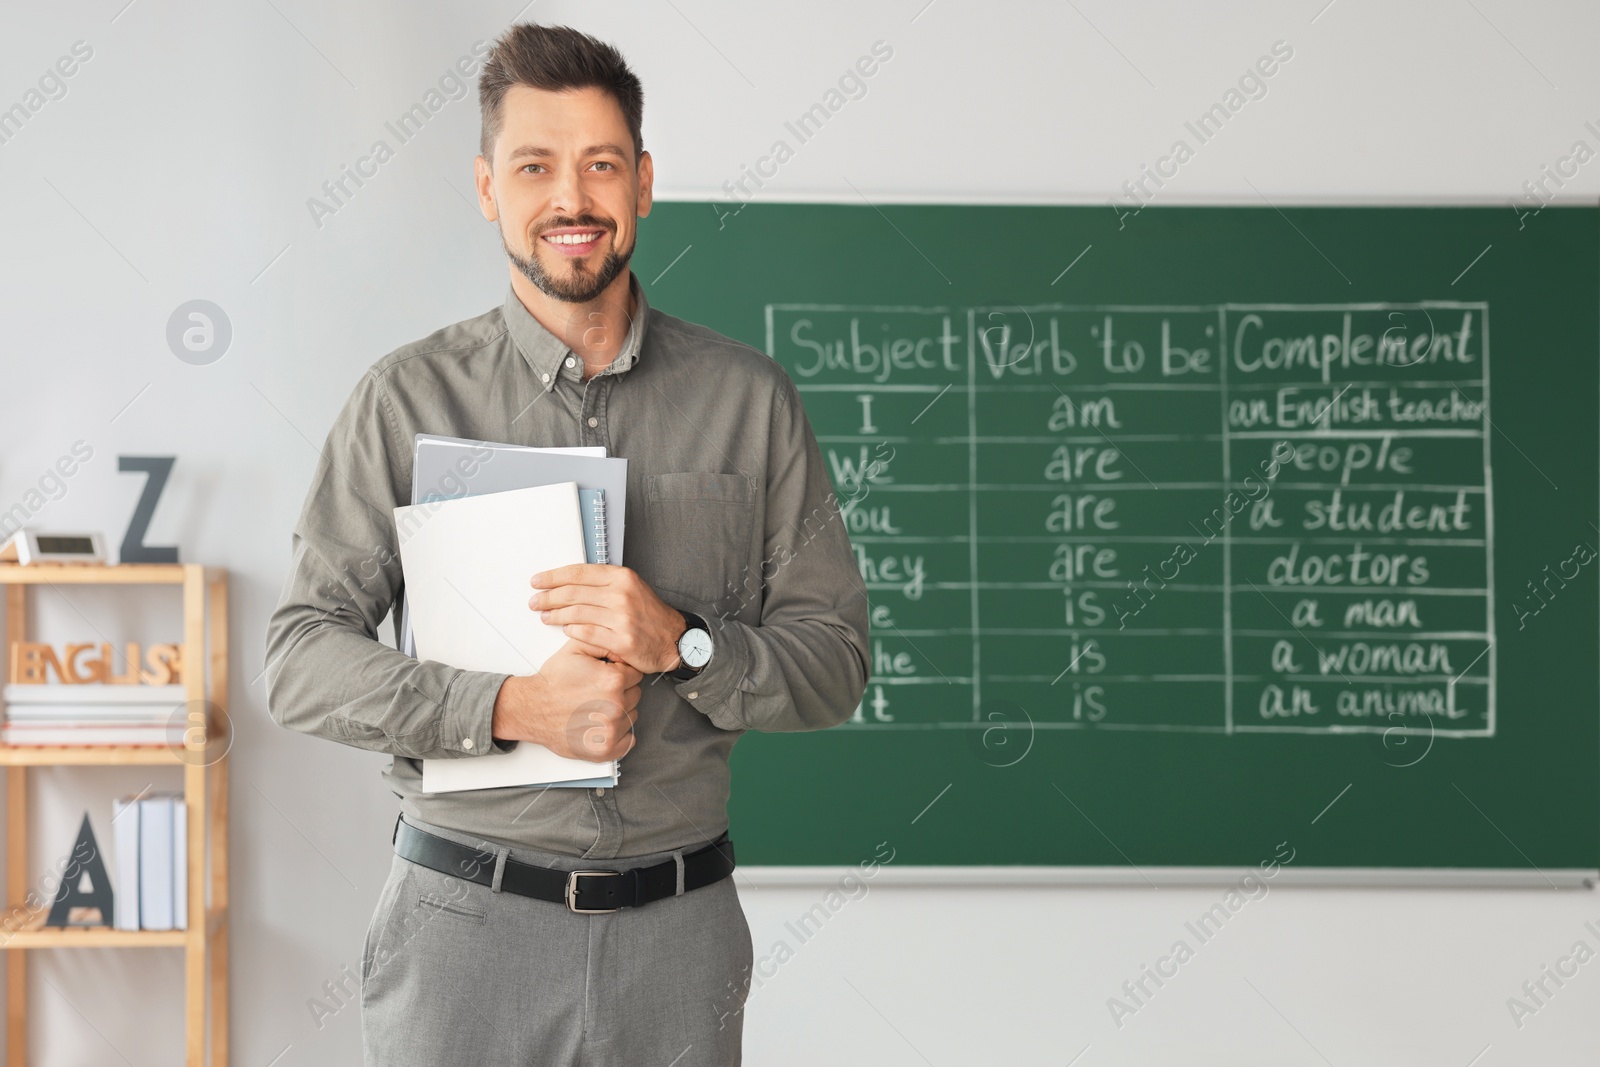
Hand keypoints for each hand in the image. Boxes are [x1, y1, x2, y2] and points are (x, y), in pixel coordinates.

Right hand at [491, 637, 641, 761]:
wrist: (532, 708)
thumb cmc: (553, 682)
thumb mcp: (576, 649)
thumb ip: (603, 641)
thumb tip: (622, 644)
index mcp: (613, 680)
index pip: (635, 674)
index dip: (620, 673)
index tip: (605, 677)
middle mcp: (616, 706)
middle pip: (635, 694)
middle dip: (621, 691)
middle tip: (597, 692)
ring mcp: (611, 730)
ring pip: (632, 715)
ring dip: (619, 712)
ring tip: (595, 708)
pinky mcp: (605, 749)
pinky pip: (628, 740)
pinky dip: (619, 734)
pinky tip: (602, 725)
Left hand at [529, 563, 686, 673]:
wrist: (673, 639)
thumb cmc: (649, 614)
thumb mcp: (631, 588)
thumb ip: (603, 583)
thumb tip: (569, 582)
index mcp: (622, 577)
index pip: (578, 573)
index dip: (553, 577)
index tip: (538, 581)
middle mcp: (622, 595)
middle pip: (573, 593)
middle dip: (548, 597)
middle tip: (535, 601)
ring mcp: (622, 618)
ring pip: (576, 614)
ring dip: (555, 615)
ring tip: (545, 616)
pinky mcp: (621, 640)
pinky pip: (586, 633)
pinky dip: (571, 631)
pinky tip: (565, 629)